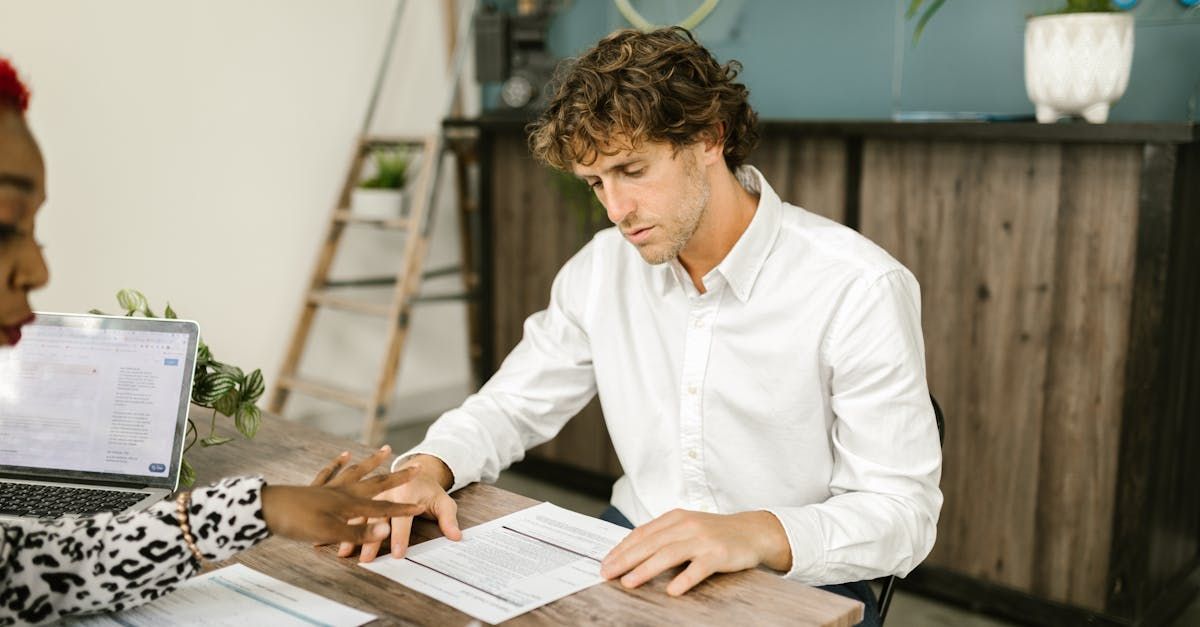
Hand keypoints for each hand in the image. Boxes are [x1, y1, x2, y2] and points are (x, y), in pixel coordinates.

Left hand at [259, 446, 420, 544]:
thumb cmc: (297, 523)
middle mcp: (343, 492)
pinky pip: (330, 473)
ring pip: (356, 472)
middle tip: (415, 465)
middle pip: (375, 483)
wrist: (265, 509)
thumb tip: (387, 530)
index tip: (420, 505)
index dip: (402, 509)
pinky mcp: (314, 488)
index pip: (382, 508)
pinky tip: (343, 456)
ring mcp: (329, 488)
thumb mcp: (330, 532)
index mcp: (349, 504)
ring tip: (385, 450)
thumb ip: (359, 531)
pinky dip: (338, 464)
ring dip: (372, 463)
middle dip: (397, 477)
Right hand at [340, 453, 461, 562]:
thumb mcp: (443, 501)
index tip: (398, 555)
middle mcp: (387, 493)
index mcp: (407, 493)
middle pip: (378, 519)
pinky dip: (340, 526)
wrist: (415, 469)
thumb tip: (456, 537)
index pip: (403, 519)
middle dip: (371, 540)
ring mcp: (372, 494)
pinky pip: (349, 512)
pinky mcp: (362, 497)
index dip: (401, 537)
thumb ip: (448, 519)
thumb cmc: (429, 491)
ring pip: (359, 516)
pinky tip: (330, 541)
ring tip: (343, 552)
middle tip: (365, 559)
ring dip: (350, 534)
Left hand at [600, 509, 791, 595]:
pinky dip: (684, 579)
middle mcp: (687, 525)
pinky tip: (671, 591)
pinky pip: (699, 568)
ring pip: (669, 554)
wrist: (753, 531)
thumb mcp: (687, 527)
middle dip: (625, 559)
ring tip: (628, 582)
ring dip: (646, 569)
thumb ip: (664, 536)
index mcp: (675, 518)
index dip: (622, 548)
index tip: (605, 563)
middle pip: (650, 543)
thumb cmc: (715, 533)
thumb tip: (631, 553)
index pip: (642, 533)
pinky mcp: (719, 554)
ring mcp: (703, 539)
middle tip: (607, 573)